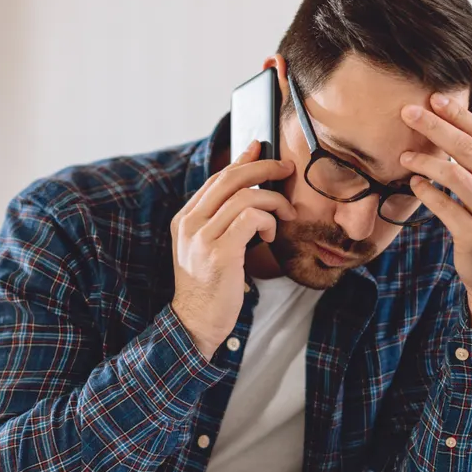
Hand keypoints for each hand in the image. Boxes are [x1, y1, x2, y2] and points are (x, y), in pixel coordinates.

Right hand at [171, 141, 295, 358]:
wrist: (196, 322)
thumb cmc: (210, 286)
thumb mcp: (208, 247)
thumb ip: (221, 220)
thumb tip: (249, 189)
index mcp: (185, 219)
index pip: (216, 178)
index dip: (242, 161)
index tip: (261, 149)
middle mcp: (190, 223)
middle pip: (230, 178)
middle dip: (263, 168)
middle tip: (286, 169)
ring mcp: (202, 237)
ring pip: (245, 196)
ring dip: (273, 201)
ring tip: (284, 215)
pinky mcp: (220, 252)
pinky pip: (251, 218)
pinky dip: (268, 220)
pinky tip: (271, 233)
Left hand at [399, 94, 471, 326]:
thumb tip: (453, 130)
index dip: (459, 114)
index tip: (434, 98)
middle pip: (468, 149)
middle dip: (435, 127)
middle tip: (408, 113)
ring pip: (454, 175)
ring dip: (425, 161)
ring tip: (403, 156)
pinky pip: (444, 206)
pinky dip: (425, 192)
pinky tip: (413, 183)